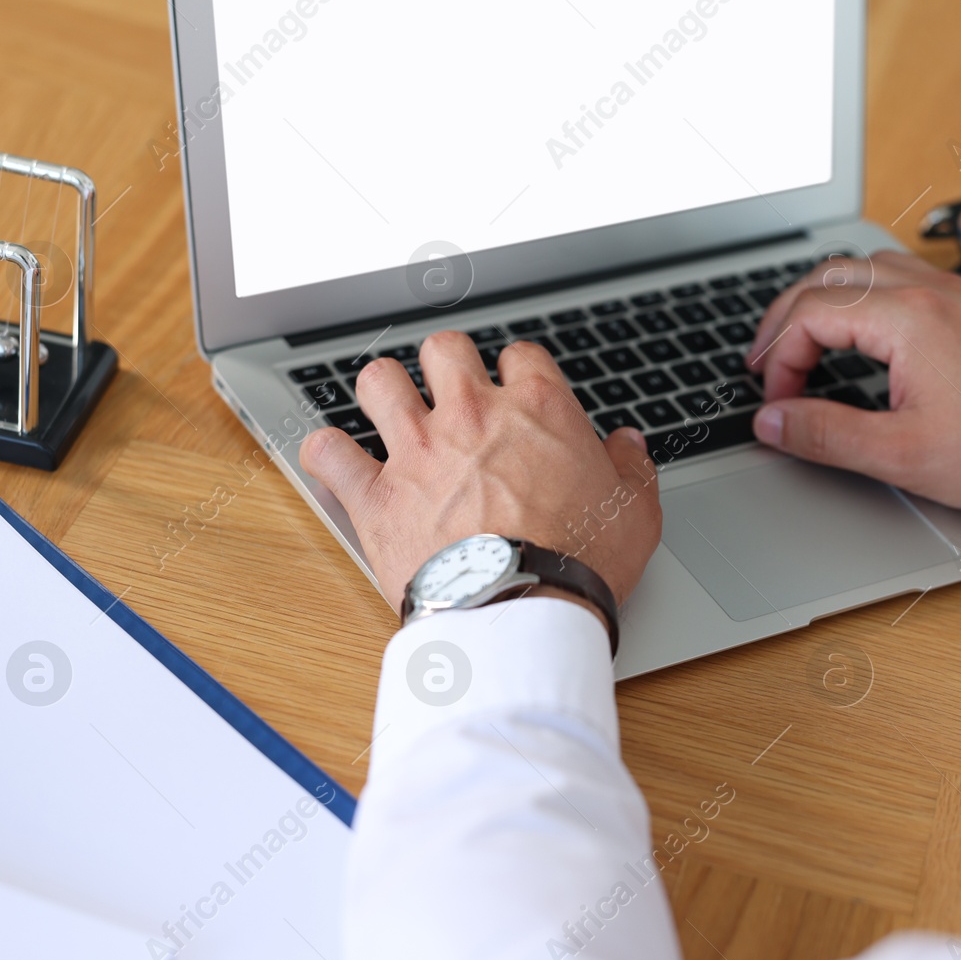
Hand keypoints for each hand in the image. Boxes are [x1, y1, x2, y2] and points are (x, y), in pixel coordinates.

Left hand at [299, 332, 661, 610]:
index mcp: (538, 411)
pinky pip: (329, 453)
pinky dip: (326, 453)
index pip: (522, 356)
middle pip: (445, 349)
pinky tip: (334, 458)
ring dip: (384, 391)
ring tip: (391, 408)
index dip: (519, 371)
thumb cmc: (578, 563)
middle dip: (447, 364)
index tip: (518, 392)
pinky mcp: (375, 495)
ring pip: (380, 382)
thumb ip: (631, 469)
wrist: (520, 610)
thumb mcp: (634, 512)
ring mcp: (417, 451)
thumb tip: (629, 445)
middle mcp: (472, 416)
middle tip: (451, 391)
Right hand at [748, 251, 960, 519]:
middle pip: (830, 276)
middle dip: (786, 318)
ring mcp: (958, 292)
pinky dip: (867, 295)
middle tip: (767, 362)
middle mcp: (932, 291)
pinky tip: (866, 332)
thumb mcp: (902, 456)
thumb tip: (772, 422)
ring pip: (868, 265)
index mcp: (909, 320)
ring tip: (806, 341)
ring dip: (826, 297)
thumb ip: (825, 435)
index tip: (776, 401)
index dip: (778, 357)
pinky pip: (905, 274)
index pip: (810, 314)